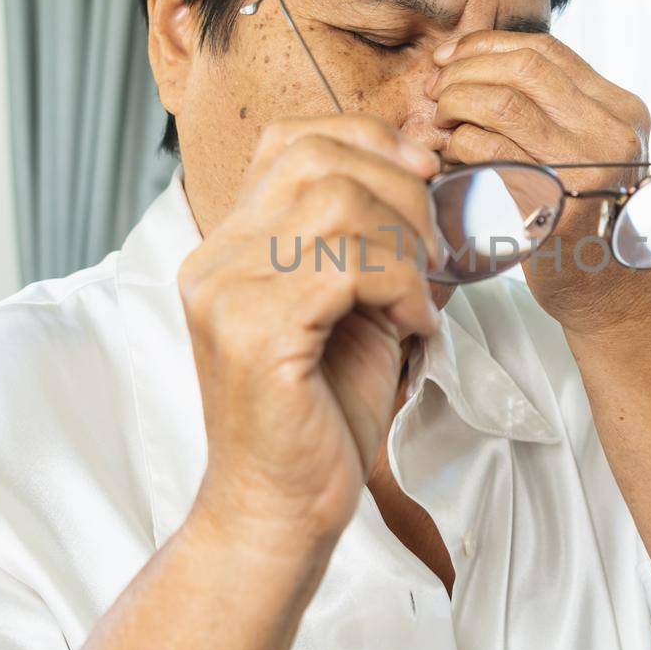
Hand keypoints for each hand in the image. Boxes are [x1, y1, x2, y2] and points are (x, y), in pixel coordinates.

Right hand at [177, 114, 442, 555]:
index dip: (369, 141)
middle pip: (319, 157)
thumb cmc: (323, 417)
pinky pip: (347, 264)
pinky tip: (411, 325)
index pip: (292, 139)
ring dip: (404, 244)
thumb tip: (435, 173)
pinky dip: (399, 285)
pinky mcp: (253, 331)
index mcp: (232, 245)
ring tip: (417, 299)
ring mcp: (226, 291)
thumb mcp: (361, 309)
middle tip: (435, 252)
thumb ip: (381, 244)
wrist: (282, 510)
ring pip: (338, 203)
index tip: (424, 175)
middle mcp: (215, 258)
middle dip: (401, 191)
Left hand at [428, 31, 650, 330]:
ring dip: (456, 106)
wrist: (609, 293)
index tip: (449, 57)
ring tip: (439, 122)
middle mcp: (612, 136)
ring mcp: (587, 172)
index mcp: (622, 111)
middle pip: (522, 71)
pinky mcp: (555, 209)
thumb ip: (550, 107)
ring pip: (502, 106)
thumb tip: (468, 59)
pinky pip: (489, 154)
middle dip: (465, 72)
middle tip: (435, 91)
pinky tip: (449, 155)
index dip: (487, 45)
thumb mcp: (588, 149)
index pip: (546, 50)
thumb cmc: (583, 215)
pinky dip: (457, 145)